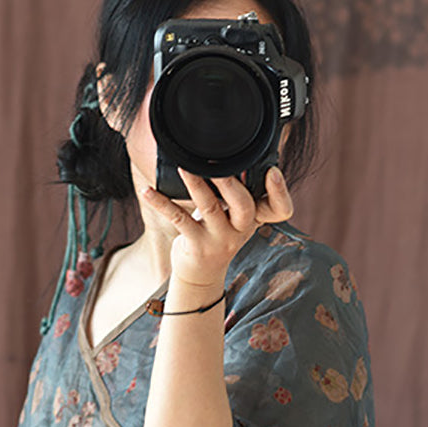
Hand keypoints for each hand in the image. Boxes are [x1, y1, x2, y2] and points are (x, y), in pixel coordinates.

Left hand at [142, 166, 293, 288]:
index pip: (280, 209)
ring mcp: (219, 239)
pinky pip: (178, 219)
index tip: (272, 170)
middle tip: (218, 164)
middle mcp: (241, 230)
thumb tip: (228, 152)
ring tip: (184, 167)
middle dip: (231, 183)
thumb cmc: (219, 235)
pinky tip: (147, 191)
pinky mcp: (196, 245)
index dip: (280, 191)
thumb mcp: (236, 217)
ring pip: (209, 208)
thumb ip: (239, 191)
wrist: (202, 274)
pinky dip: (161, 202)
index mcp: (255, 218)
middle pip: (244, 205)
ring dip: (196, 185)